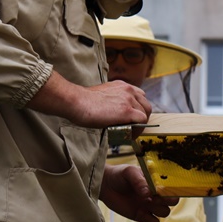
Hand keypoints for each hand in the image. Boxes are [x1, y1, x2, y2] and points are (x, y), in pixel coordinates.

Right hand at [27, 71, 151, 127]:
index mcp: (122, 85)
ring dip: (140, 125)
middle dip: (142, 118)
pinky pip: (141, 121)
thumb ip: (112, 101)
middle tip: (135, 128)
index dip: (139, 108)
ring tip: (132, 134)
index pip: (140, 96)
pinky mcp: (127, 111)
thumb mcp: (103, 96)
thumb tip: (114, 114)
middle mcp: (128, 90)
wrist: (77, 102)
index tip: (134, 118)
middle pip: (146, 105)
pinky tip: (131, 135)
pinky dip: (138, 129)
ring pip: (145, 114)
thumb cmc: (83, 102)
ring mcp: (129, 100)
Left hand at [100, 164, 177, 221]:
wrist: (105, 185)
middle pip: (172, 201)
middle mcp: (156, 194)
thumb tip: (147, 193)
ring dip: (158, 210)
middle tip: (153, 198)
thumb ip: (139, 181)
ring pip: (165, 213)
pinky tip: (140, 213)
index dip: (171, 190)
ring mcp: (150, 205)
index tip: (160, 190)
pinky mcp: (141, 216)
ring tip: (145, 203)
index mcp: (157, 182)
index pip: (173, 187)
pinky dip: (150, 221)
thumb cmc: (119, 174)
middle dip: (167, 201)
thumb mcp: (129, 172)